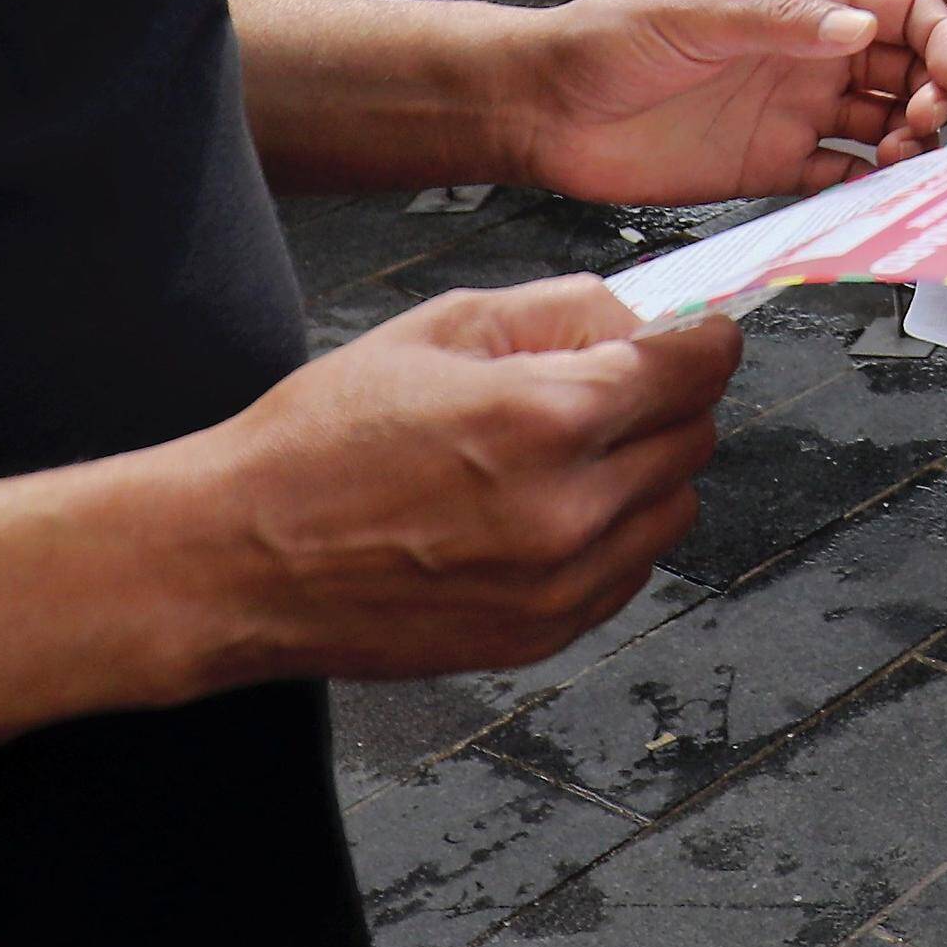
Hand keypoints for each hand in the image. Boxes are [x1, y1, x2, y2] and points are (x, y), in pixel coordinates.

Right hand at [187, 280, 739, 680]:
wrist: (242, 557)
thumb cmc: (321, 440)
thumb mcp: (439, 328)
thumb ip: (558, 310)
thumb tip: (638, 316)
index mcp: (545, 418)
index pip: (691, 371)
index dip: (705, 340)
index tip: (702, 334)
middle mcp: (569, 511)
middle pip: (694, 438)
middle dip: (669, 399)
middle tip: (614, 382)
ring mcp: (560, 586)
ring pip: (673, 510)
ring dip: (646, 470)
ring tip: (565, 450)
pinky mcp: (541, 636)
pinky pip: (629, 573)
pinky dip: (614, 534)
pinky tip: (544, 508)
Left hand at [503, 0, 946, 202]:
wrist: (549, 107)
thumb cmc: (610, 38)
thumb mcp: (696, 14)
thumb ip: (780, 21)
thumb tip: (860, 28)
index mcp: (799, 2)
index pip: (898, 10)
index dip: (939, 37)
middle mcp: (808, 57)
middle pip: (905, 71)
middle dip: (934, 94)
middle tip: (924, 124)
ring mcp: (794, 113)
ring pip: (882, 126)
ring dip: (908, 142)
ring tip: (901, 161)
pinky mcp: (772, 167)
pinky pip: (840, 179)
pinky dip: (868, 188)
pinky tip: (875, 195)